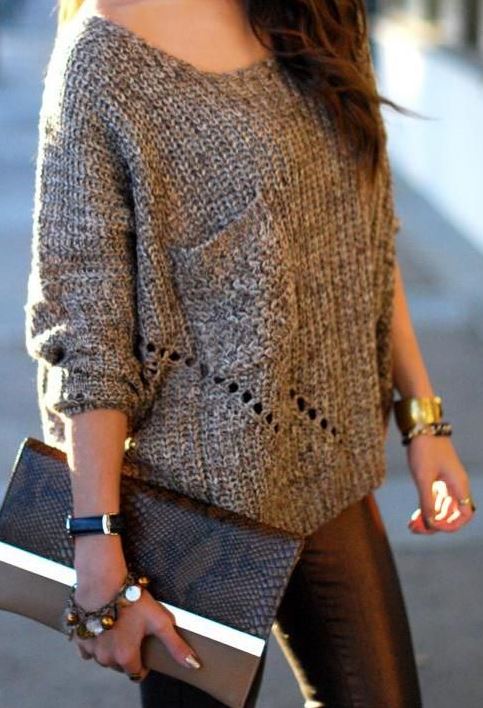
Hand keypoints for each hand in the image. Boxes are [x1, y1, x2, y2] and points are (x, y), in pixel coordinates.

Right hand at [73, 585, 201, 680]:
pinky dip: (94, 642)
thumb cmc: (131, 600)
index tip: (145, 651)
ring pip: (103, 658)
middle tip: (134, 634)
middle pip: (120, 666)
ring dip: (111, 649)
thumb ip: (175, 645)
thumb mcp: (159, 621)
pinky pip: (86, 649)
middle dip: (127, 655)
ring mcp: (90, 648)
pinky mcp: (78, 637)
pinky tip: (101, 628)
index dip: (143, 664)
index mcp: (125, 656)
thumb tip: (193, 664)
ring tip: (119, 628)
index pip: (136, 673)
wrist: (102, 582)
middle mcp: (106, 657)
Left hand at [406, 435, 475, 533]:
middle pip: (451, 513)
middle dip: (435, 524)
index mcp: (458, 485)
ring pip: (443, 507)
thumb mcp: (423, 477)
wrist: (420, 425)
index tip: (432, 527)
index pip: (464, 514)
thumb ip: (427, 502)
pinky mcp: (437, 476)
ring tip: (412, 525)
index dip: (451, 525)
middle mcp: (456, 484)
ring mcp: (447, 481)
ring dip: (430, 518)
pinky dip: (427, 507)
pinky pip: (436, 498)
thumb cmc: (425, 449)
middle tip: (414, 529)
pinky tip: (414, 515)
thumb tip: (430, 525)